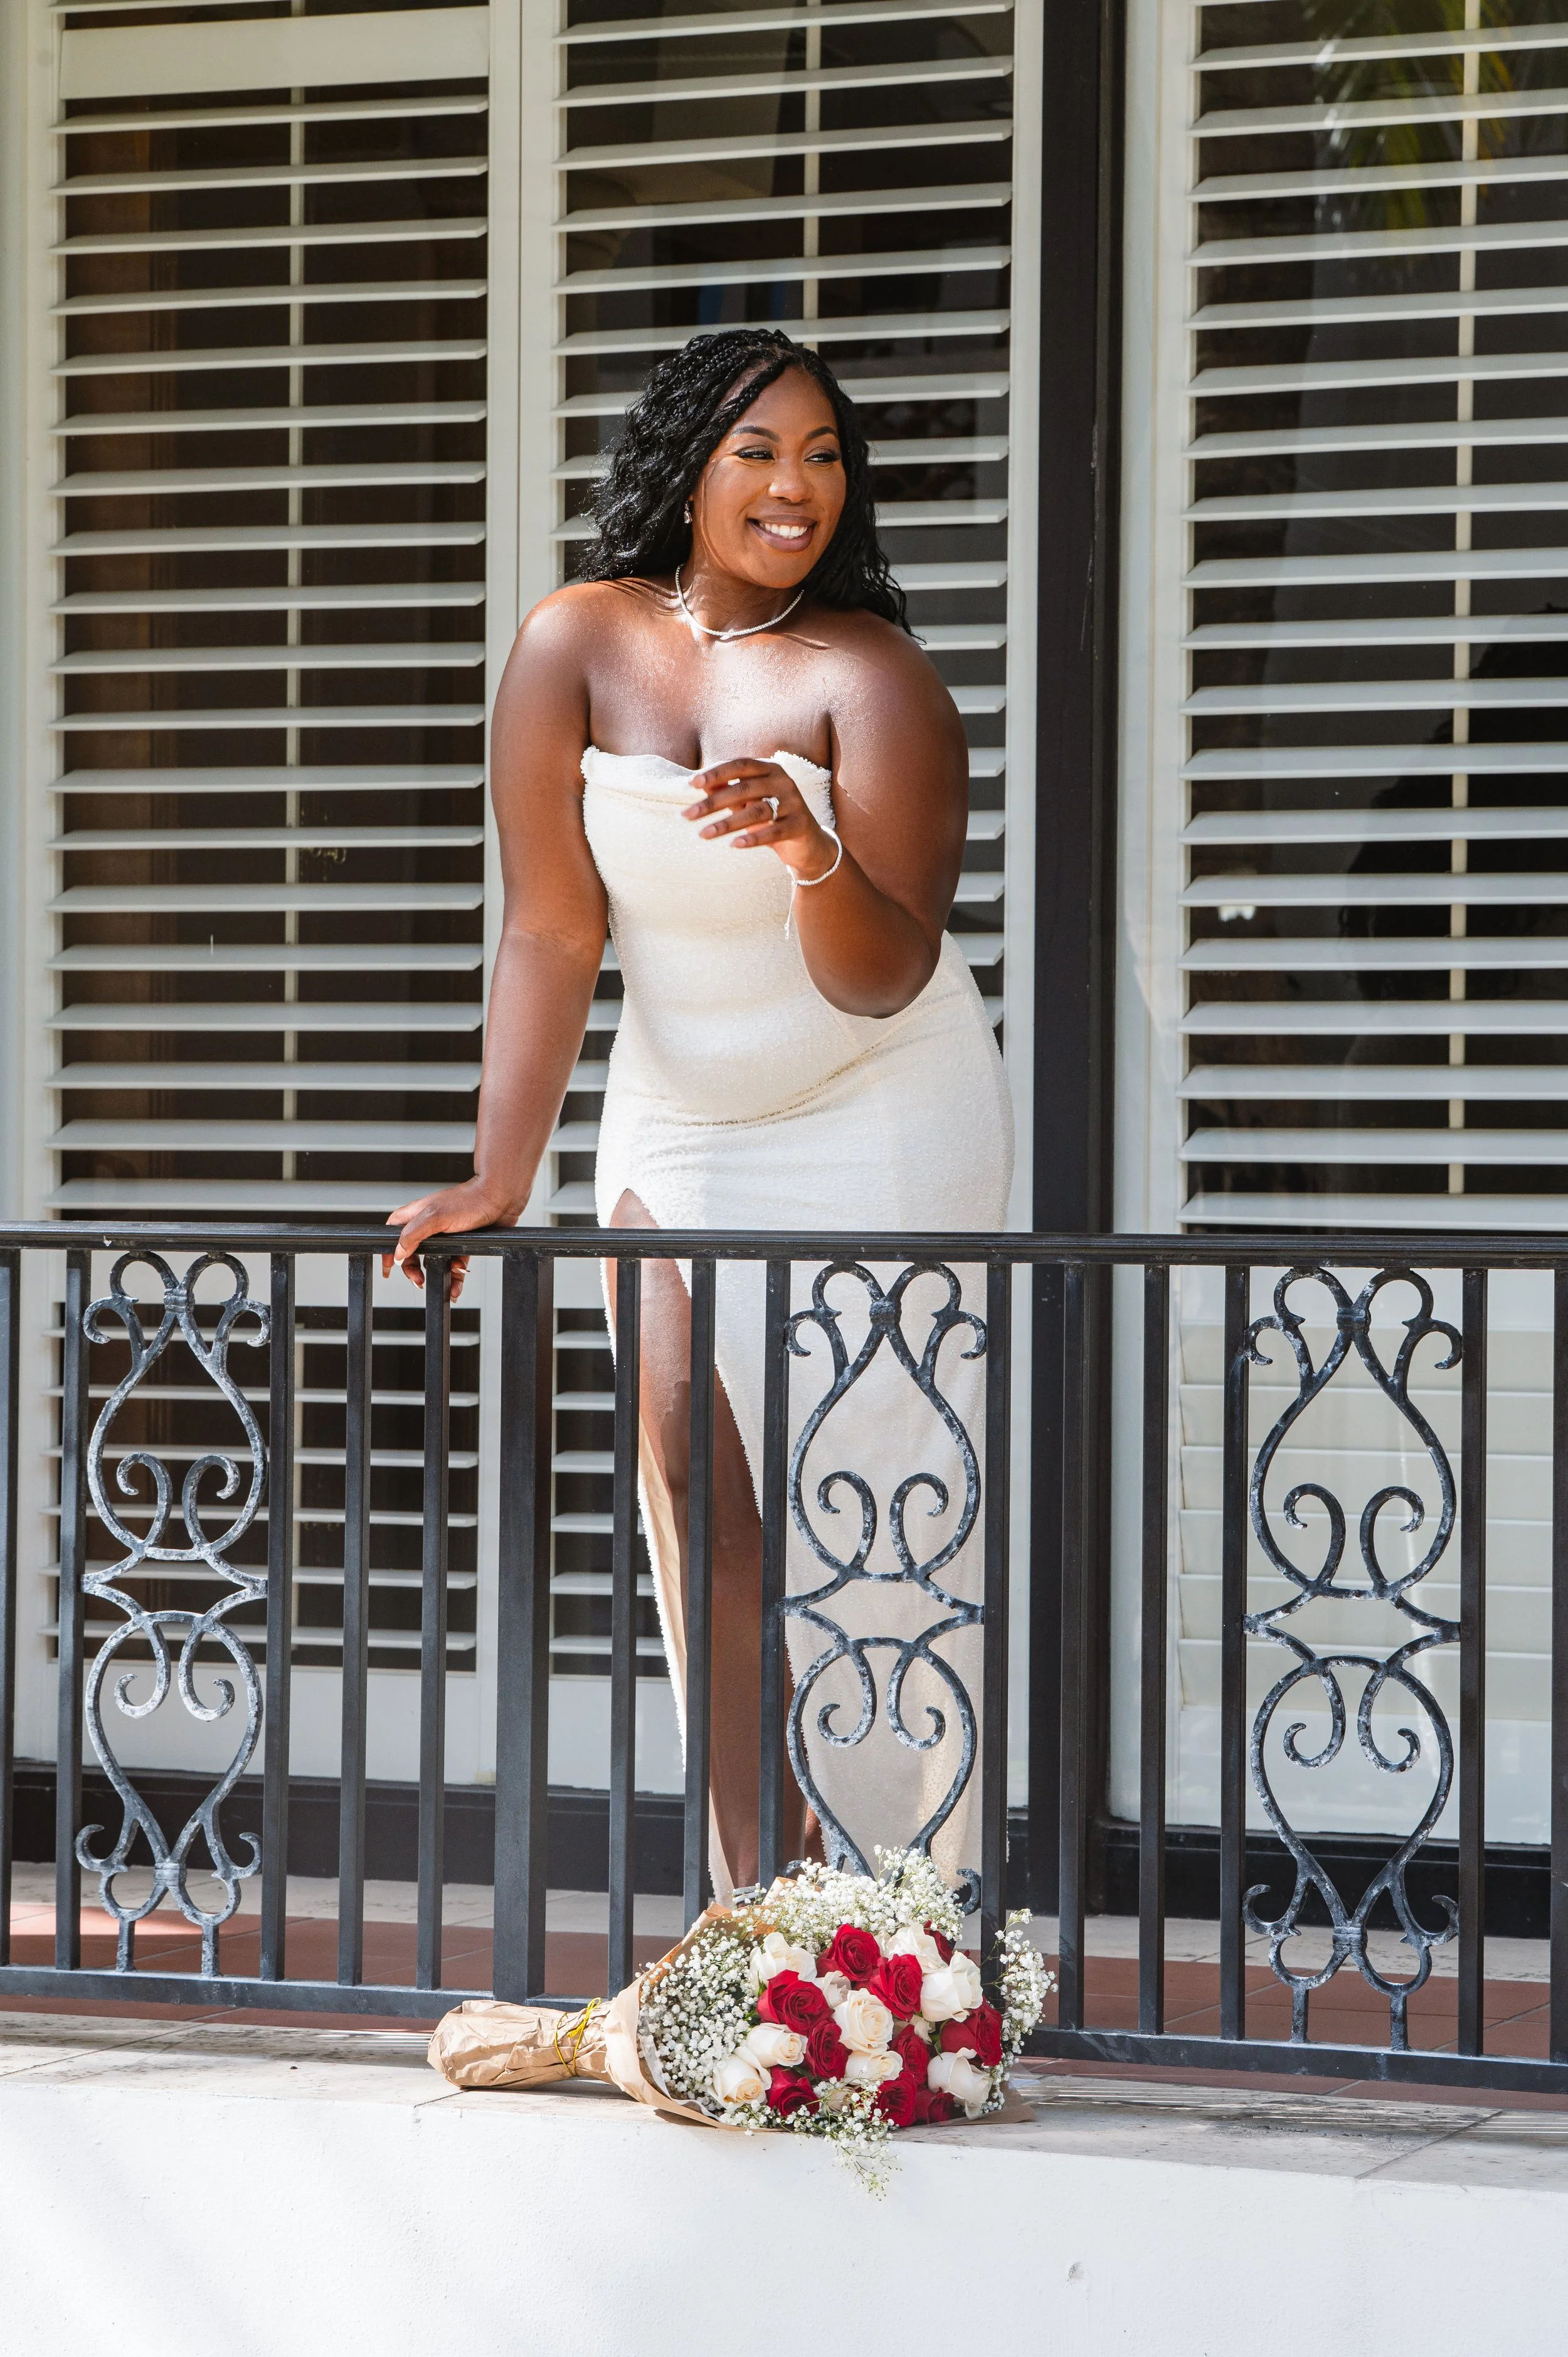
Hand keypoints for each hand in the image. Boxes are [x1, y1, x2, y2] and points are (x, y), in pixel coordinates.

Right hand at [383, 1178, 518, 1301]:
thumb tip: (398, 1252)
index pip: (394, 1234)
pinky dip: (455, 1276)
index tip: (388, 1268)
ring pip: (434, 1260)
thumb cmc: (468, 1201)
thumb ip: (413, 1234)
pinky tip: (457, 1285)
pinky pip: (454, 1263)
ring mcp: (446, 1235)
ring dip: (437, 1276)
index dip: (389, 1251)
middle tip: (418, 1281)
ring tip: (442, 1286)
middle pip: (412, 1252)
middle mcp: (429, 1225)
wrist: (500, 1200)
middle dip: (413, 1269)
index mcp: (417, 1215)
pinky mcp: (462, 1243)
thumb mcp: (434, 1217)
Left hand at [682, 757, 838, 882]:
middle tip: (687, 815)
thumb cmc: (772, 817)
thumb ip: (728, 789)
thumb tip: (700, 783)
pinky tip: (734, 845)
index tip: (692, 784)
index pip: (740, 765)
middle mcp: (784, 782)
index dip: (716, 773)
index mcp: (771, 769)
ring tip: (703, 834)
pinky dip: (753, 838)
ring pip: (756, 811)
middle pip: (743, 789)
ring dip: (726, 824)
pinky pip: (774, 831)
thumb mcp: (748, 801)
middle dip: (713, 803)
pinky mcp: (800, 825)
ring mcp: (794, 803)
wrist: (807, 842)